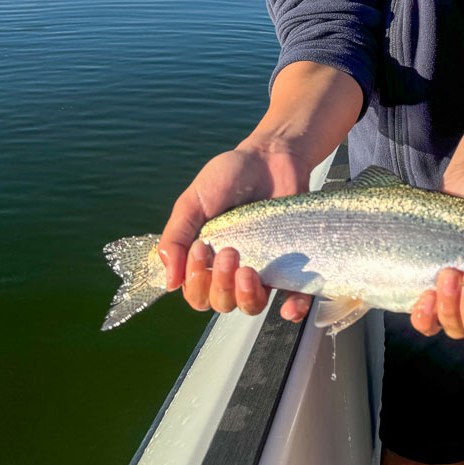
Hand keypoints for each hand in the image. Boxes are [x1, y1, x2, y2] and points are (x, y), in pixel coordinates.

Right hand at [157, 141, 313, 320]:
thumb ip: (175, 238)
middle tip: (229, 251)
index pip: (196, 293)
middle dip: (220, 285)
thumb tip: (168, 282)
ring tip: (249, 271)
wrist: (271, 156)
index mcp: (206, 259)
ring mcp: (263, 268)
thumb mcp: (193, 201)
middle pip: (221, 304)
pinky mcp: (291, 263)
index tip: (200, 248)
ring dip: (246, 296)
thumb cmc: (229, 176)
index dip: (196, 281)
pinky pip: (295, 296)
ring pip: (252, 305)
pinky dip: (293, 308)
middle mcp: (232, 269)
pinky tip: (289, 308)